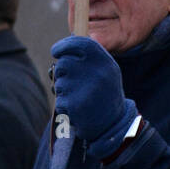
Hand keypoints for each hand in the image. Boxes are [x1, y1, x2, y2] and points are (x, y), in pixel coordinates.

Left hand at [50, 36, 136, 159]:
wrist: (113, 124)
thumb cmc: (105, 93)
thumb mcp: (106, 71)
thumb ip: (89, 57)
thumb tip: (62, 48)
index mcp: (105, 62)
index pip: (80, 43)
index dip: (64, 46)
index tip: (56, 51)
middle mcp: (97, 73)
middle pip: (64, 64)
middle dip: (63, 72)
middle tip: (74, 82)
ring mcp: (85, 90)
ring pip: (59, 83)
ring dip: (64, 91)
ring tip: (81, 98)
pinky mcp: (75, 106)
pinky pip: (59, 100)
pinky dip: (65, 105)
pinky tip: (78, 110)